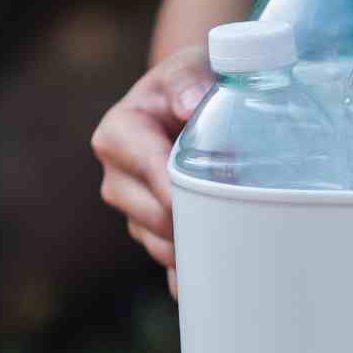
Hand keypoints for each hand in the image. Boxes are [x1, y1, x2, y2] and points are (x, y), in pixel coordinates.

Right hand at [91, 46, 213, 297]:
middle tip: (235, 223)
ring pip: (160, 241)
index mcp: (119, 134)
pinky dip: (189, 272)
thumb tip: (191, 105)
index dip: (174, 189)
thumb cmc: (193, 78)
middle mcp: (118, 175)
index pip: (146, 169)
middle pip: (151, 215)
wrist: (194, 97)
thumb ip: (188, 79)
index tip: (206, 201)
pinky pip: (168, 259)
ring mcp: (133, 207)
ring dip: (194, 245)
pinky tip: (207, 286)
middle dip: (191, 221)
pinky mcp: (153, 228)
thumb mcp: (189, 66)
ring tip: (233, 244)